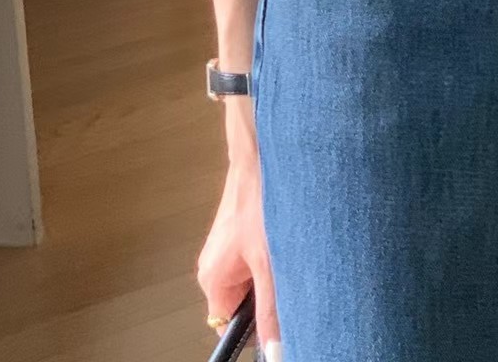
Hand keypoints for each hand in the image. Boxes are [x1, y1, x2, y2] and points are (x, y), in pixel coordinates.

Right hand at [196, 106, 281, 359]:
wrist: (259, 155)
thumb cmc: (258, 201)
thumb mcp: (270, 264)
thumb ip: (271, 310)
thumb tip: (275, 349)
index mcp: (212, 279)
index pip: (227, 326)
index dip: (253, 326)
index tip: (276, 320)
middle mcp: (213, 265)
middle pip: (240, 303)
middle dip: (265, 296)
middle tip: (285, 277)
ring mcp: (224, 248)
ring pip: (250, 279)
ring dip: (269, 272)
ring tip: (284, 252)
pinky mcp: (237, 233)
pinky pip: (253, 258)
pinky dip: (269, 255)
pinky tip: (283, 238)